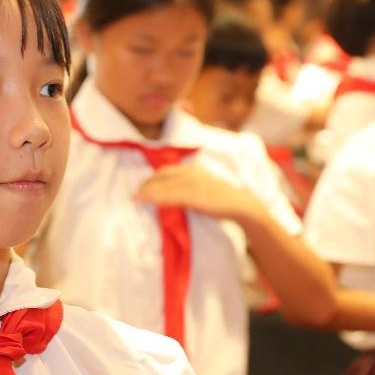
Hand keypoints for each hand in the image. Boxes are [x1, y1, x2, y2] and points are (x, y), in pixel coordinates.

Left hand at [134, 164, 259, 223]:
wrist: (240, 205)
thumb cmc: (219, 199)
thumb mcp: (201, 187)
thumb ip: (185, 187)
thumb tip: (166, 195)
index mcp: (192, 169)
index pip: (165, 171)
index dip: (150, 179)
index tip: (139, 187)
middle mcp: (191, 173)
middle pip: (162, 176)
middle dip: (146, 185)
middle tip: (134, 195)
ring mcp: (194, 184)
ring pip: (165, 186)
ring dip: (148, 192)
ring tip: (136, 199)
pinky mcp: (196, 196)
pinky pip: (174, 196)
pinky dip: (160, 198)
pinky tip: (150, 201)